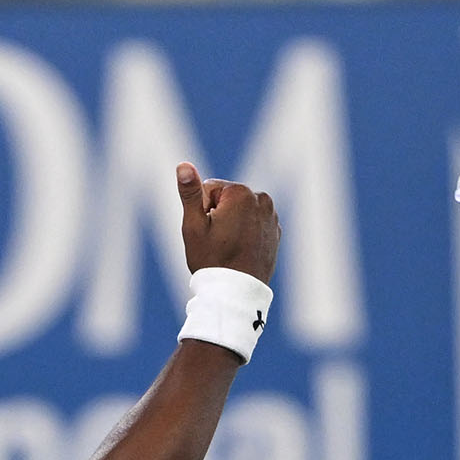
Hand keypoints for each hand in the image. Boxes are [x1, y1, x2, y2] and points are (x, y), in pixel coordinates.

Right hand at [178, 162, 278, 286]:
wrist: (236, 295)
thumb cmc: (212, 261)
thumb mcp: (193, 226)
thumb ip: (190, 193)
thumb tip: (184, 165)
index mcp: (241, 193)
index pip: (210, 189)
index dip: (202, 211)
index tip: (208, 232)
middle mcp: (262, 199)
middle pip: (227, 199)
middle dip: (218, 216)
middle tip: (218, 242)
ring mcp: (272, 216)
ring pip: (240, 211)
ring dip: (232, 224)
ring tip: (230, 248)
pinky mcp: (275, 232)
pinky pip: (253, 225)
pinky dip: (246, 234)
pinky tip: (241, 252)